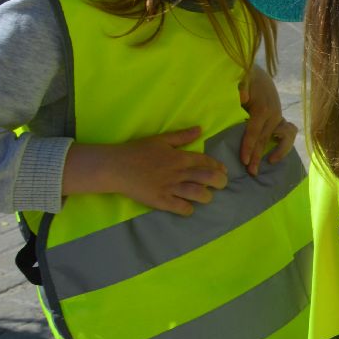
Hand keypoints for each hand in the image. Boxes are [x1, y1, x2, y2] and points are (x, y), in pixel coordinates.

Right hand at [67, 127, 226, 215]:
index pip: (206, 161)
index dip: (218, 166)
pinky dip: (188, 209)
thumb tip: (200, 129)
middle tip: (222, 184)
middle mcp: (178, 172)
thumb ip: (182, 136)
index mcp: (179, 157)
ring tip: (206, 196)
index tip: (223, 170)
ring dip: (206, 196)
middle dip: (220, 182)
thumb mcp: (160, 140)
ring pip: (197, 194)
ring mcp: (169, 188)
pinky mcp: (159, 201)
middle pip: (208, 177)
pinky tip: (189, 208)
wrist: (115, 167)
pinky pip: (180, 207)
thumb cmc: (137, 151)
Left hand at [240, 65, 295, 176]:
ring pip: (281, 139)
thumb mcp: (241, 81)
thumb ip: (241, 88)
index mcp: (263, 108)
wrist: (258, 75)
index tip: (244, 160)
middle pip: (265, 139)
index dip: (249, 146)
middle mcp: (274, 114)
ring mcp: (279, 118)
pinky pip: (287, 135)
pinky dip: (283, 146)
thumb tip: (242, 97)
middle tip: (251, 172)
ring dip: (277, 152)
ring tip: (269, 162)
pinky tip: (274, 155)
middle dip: (257, 156)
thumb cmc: (245, 81)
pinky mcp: (280, 120)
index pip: (254, 131)